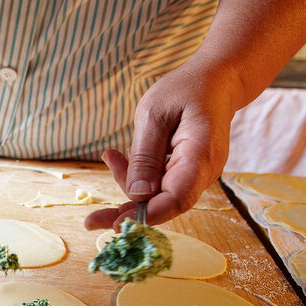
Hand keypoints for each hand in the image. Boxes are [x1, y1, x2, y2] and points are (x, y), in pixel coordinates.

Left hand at [84, 60, 241, 229]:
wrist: (215, 81)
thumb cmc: (185, 90)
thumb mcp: (154, 114)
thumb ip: (146, 155)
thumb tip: (137, 196)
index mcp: (201, 155)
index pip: (175, 199)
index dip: (145, 216)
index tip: (114, 224)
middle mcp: (204, 172)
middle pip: (165, 205)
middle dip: (127, 212)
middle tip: (90, 221)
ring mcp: (198, 175)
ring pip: (159, 195)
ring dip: (130, 184)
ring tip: (111, 157)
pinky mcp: (188, 173)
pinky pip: (161, 184)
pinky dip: (139, 176)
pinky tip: (119, 157)